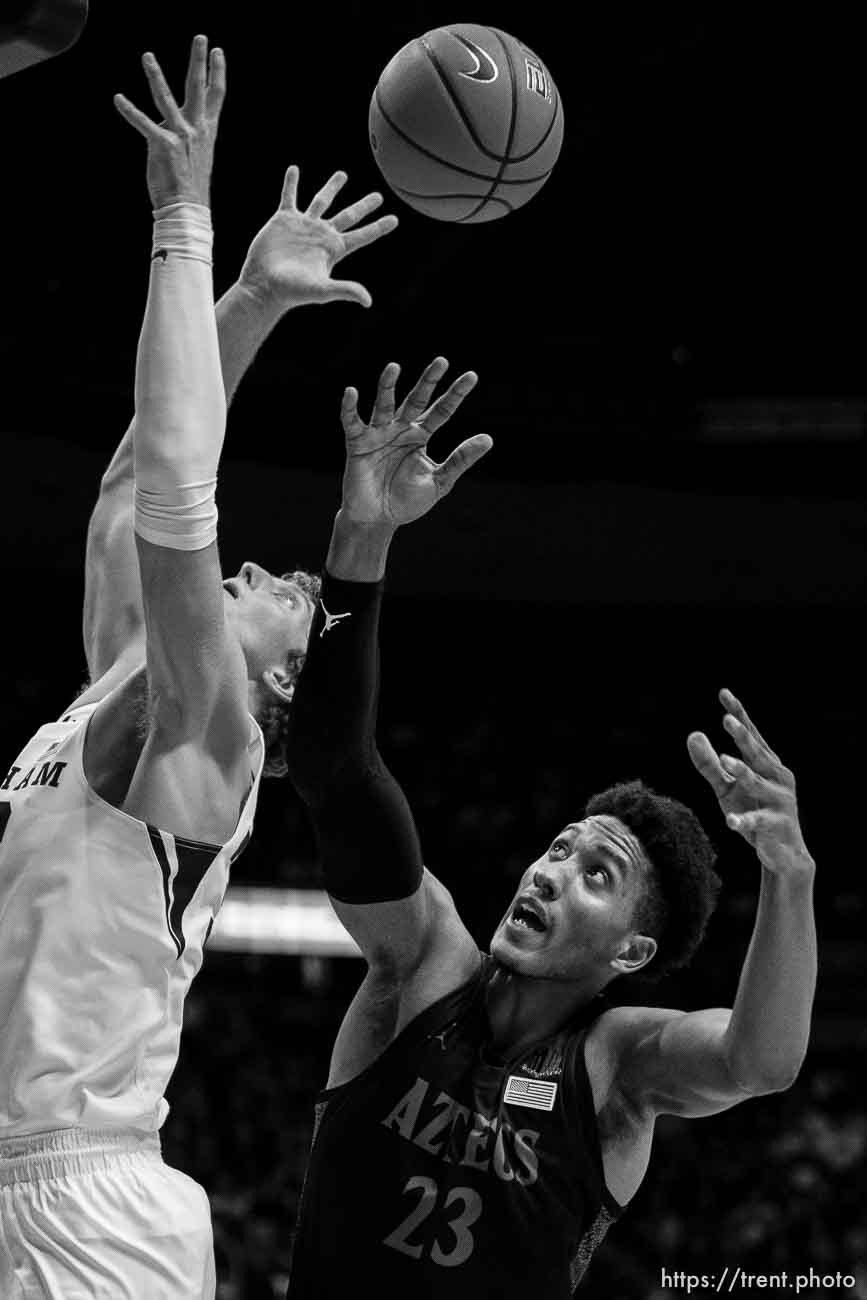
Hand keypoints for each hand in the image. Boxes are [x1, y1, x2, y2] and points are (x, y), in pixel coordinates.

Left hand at [113, 34, 225, 208]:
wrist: (187, 208)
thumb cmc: (188, 185)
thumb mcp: (194, 153)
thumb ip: (183, 132)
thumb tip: (166, 120)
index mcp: (207, 131)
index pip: (216, 95)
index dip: (217, 72)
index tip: (218, 52)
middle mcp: (196, 129)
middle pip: (198, 88)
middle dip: (200, 61)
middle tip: (201, 38)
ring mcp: (180, 136)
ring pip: (166, 98)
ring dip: (155, 76)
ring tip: (147, 56)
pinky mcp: (162, 145)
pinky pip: (143, 123)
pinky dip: (129, 110)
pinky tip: (118, 98)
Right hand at [238, 166, 398, 310]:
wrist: (264, 285)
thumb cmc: (292, 291)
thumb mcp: (322, 290)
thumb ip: (345, 290)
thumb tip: (368, 302)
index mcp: (334, 249)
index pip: (362, 236)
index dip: (379, 228)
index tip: (395, 220)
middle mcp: (322, 234)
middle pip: (349, 216)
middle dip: (364, 206)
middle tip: (379, 196)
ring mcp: (303, 226)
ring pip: (321, 200)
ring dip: (332, 187)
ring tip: (343, 174)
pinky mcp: (283, 220)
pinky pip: (289, 197)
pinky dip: (291, 183)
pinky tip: (294, 170)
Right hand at [339, 357, 492, 527]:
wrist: (379, 519)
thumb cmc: (408, 500)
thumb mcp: (440, 481)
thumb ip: (460, 459)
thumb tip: (489, 438)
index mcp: (421, 435)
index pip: (441, 410)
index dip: (455, 394)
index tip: (472, 376)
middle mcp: (401, 429)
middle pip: (416, 400)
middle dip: (428, 381)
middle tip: (441, 361)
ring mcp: (379, 434)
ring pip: (384, 404)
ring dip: (387, 386)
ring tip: (394, 367)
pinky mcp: (357, 444)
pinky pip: (353, 423)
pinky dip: (350, 408)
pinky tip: (351, 392)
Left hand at [687, 689, 812, 876]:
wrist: (784, 854)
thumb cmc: (754, 812)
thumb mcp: (727, 788)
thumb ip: (710, 764)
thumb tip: (692, 735)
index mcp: (767, 764)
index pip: (751, 735)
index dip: (739, 714)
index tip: (724, 694)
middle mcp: (777, 778)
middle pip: (757, 753)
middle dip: (743, 736)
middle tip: (726, 719)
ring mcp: (780, 801)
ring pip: (758, 784)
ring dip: (743, 771)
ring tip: (726, 759)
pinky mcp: (776, 826)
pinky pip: (757, 822)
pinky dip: (743, 821)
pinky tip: (730, 821)